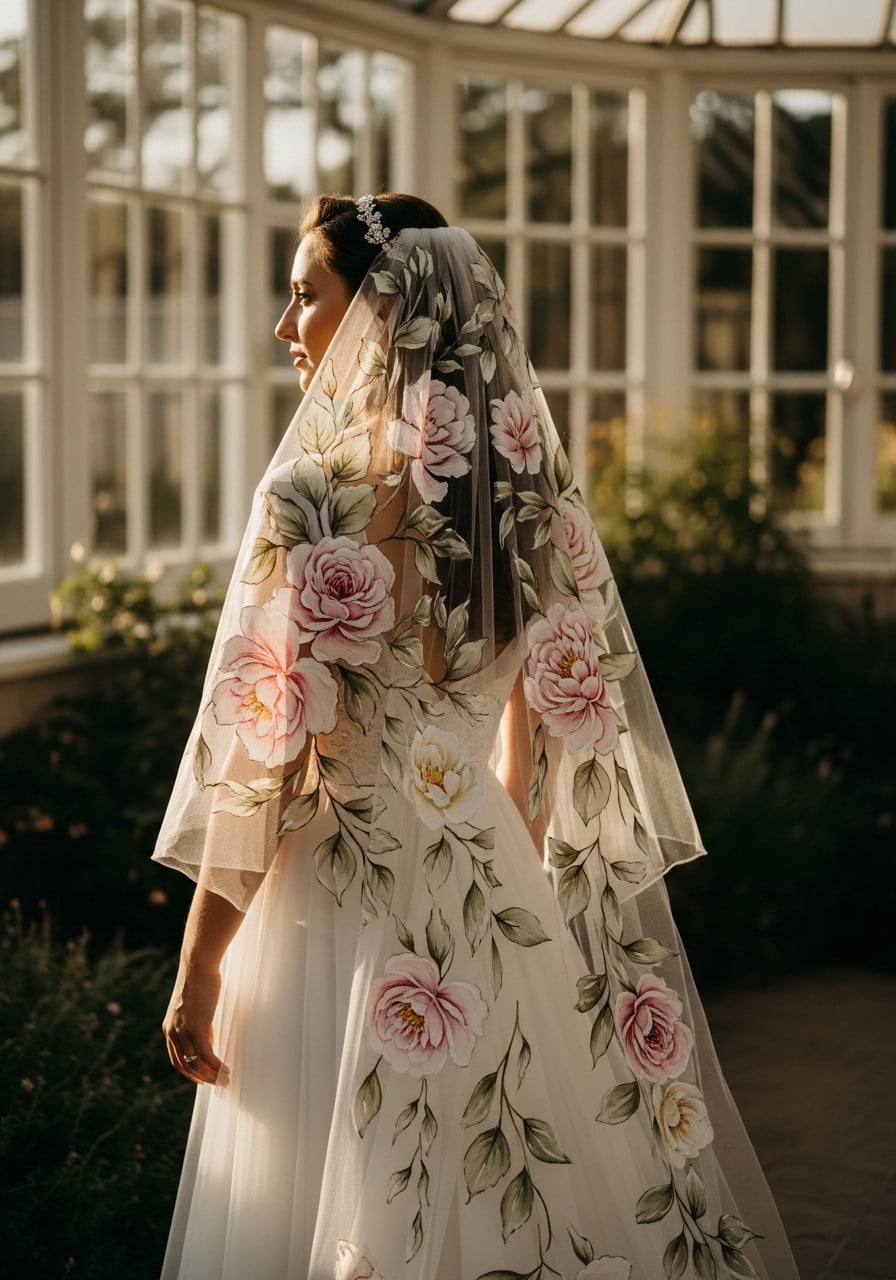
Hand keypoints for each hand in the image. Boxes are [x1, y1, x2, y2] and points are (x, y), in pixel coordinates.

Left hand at [162, 962, 224, 1085]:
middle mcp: (172, 1033)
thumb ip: (197, 1024)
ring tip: (225, 1080)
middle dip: (200, 1078)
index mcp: (169, 1028)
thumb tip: (207, 1040)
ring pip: (196, 1064)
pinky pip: (206, 1056)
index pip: (176, 1059)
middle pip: (184, 1066)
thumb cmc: (200, 981)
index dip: (189, 1072)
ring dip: (211, 1076)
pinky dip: (217, 1067)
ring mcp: (183, 1032)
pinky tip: (226, 1070)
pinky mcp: (196, 1029)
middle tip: (216, 1083)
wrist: (198, 965)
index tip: (202, 1077)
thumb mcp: (194, 1008)